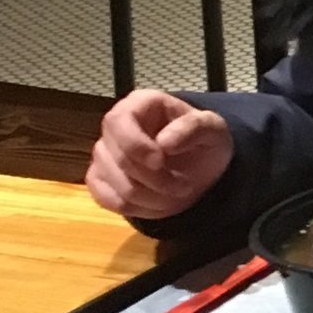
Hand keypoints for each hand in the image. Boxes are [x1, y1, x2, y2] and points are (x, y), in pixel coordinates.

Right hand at [87, 89, 234, 219]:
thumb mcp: (213, 129)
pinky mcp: (99, 179)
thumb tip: (164, 142)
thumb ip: (193, 128)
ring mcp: (103, 154)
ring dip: (151, 197)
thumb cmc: (203, 141)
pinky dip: (136, 208)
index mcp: (139, 104)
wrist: (200, 166)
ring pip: (115, 185)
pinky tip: (158, 201)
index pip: (118, 122)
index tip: (160, 162)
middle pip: (119, 159)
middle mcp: (114, 126)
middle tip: (184, 187)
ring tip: (176, 193)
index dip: (136, 146)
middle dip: (154, 180)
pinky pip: (107, 200)